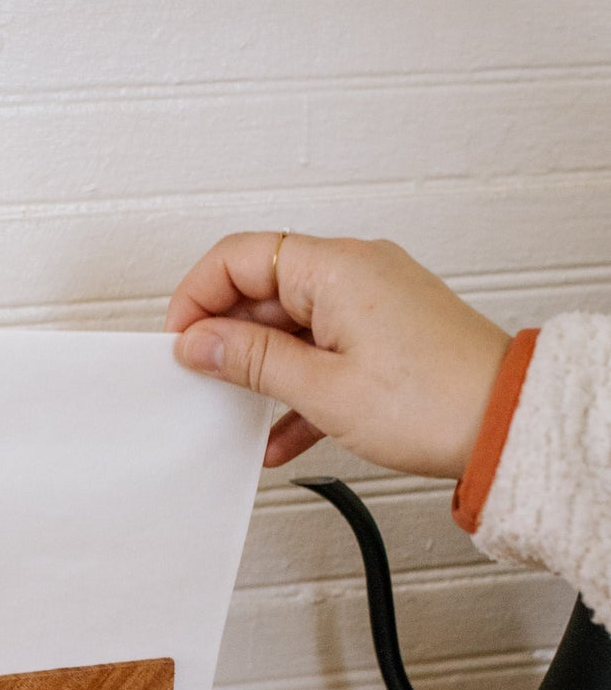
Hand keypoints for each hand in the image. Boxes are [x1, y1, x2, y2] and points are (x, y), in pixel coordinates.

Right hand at [165, 233, 510, 475]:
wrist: (508, 425)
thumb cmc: (436, 402)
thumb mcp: (323, 388)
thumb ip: (252, 361)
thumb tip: (198, 342)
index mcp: (336, 267)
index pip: (239, 256)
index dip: (197, 296)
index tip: (180, 340)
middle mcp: (356, 271)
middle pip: (263, 289)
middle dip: (228, 338)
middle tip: (204, 382)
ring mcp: (373, 300)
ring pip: (292, 324)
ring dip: (264, 370)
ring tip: (242, 414)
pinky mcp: (387, 331)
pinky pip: (324, 347)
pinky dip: (300, 384)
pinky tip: (283, 433)